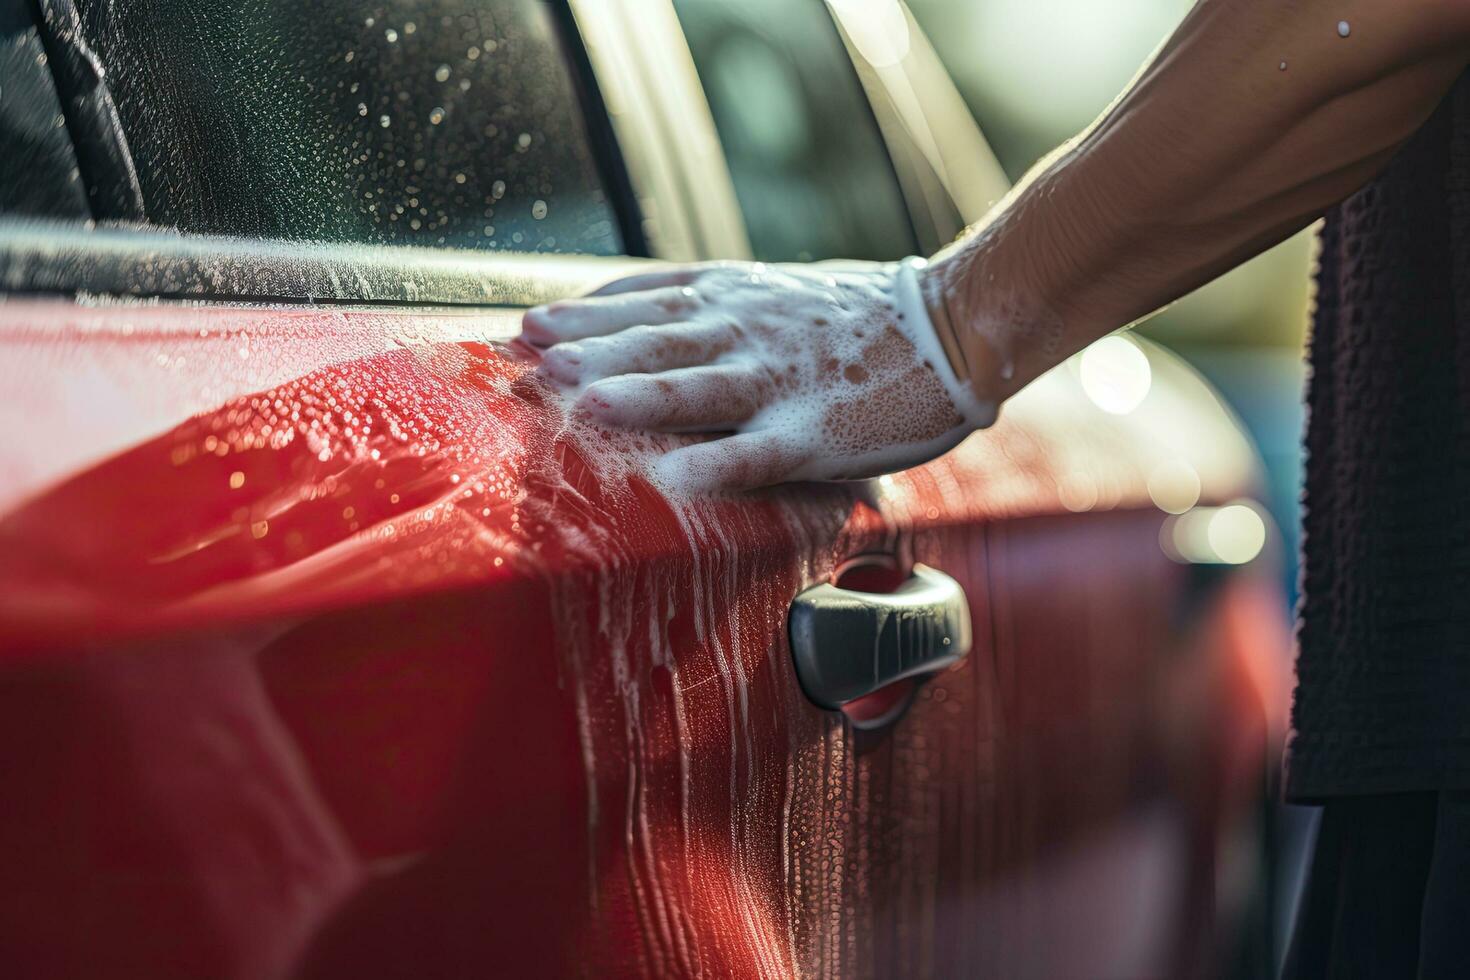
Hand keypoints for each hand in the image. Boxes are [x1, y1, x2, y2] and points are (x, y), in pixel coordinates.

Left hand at [519, 259, 995, 491]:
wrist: (955, 322)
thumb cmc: (860, 317)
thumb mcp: (775, 290)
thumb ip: (714, 303)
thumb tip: (642, 318)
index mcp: (734, 296)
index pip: (644, 297)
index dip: (582, 311)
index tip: (526, 323)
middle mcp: (747, 330)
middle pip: (654, 336)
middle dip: (586, 347)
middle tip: (526, 355)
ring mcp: (780, 381)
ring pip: (697, 386)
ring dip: (636, 395)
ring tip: (578, 405)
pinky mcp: (816, 432)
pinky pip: (760, 452)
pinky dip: (718, 465)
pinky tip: (676, 481)